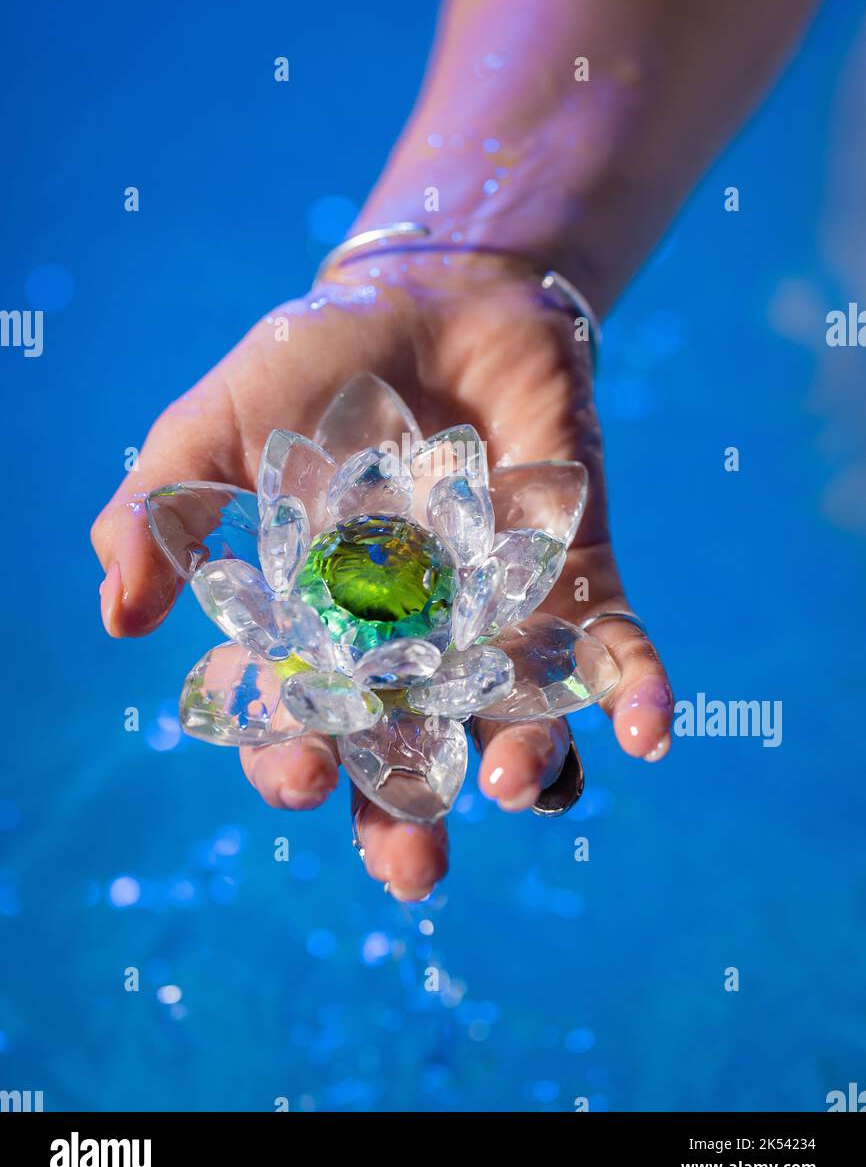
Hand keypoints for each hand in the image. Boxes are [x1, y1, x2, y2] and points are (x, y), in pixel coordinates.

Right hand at [91, 254, 673, 900]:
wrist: (430, 295)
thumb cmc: (312, 363)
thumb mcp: (216, 427)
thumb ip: (162, 511)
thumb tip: (117, 617)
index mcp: (319, 629)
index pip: (302, 719)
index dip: (295, 755)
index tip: (297, 778)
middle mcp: (412, 642)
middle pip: (411, 749)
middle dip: (411, 812)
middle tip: (414, 870)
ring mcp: (497, 613)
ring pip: (513, 714)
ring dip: (527, 760)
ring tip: (520, 789)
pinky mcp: (576, 570)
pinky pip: (610, 641)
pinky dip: (635, 686)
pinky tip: (651, 731)